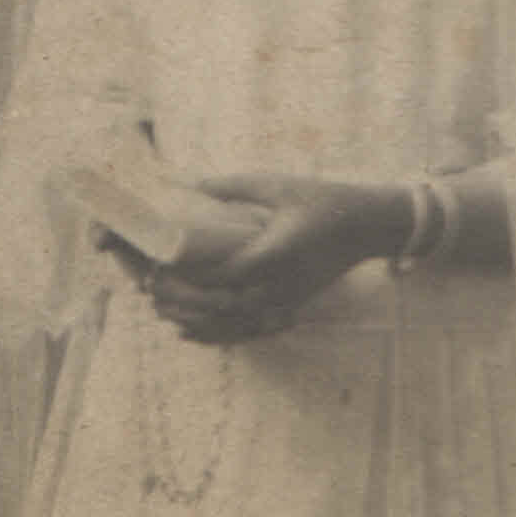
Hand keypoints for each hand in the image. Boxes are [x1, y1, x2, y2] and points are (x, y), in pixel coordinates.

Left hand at [135, 173, 404, 341]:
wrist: (369, 227)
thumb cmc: (326, 200)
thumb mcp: (279, 185)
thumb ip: (232, 187)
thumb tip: (190, 182)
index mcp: (273, 254)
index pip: (218, 274)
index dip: (183, 274)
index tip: (153, 263)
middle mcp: (277, 285)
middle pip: (217, 305)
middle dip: (178, 298)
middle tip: (146, 284)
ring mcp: (284, 301)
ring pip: (228, 325)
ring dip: (191, 319)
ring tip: (159, 307)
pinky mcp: (288, 307)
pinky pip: (244, 330)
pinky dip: (213, 334)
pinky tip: (188, 331)